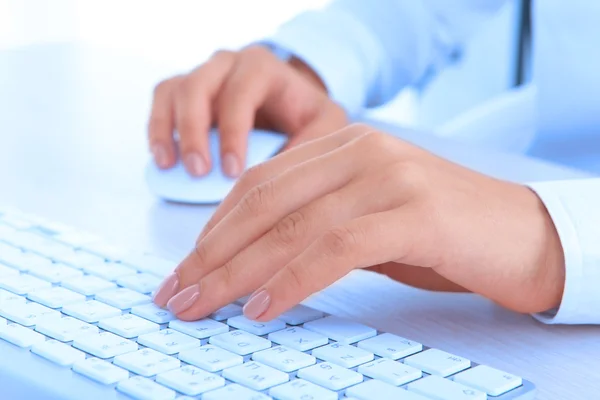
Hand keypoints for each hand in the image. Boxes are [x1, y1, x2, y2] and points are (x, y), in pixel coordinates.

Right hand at [147, 45, 346, 176]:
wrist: (289, 102)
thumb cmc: (306, 114)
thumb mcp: (324, 124)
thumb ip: (313, 142)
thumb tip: (282, 174)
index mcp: (262, 67)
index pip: (240, 93)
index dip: (233, 133)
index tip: (233, 171)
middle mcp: (228, 63)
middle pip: (198, 87)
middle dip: (195, 132)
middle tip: (199, 172)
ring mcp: (203, 73)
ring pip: (174, 91)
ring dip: (168, 130)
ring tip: (171, 167)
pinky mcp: (186, 88)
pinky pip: (162, 99)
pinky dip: (157, 128)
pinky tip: (163, 159)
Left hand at [153, 124, 564, 320]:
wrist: (521, 234)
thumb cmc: (439, 234)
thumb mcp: (367, 221)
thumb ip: (317, 227)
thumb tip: (253, 263)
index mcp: (344, 146)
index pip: (260, 184)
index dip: (215, 227)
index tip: (187, 267)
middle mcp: (361, 151)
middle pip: (264, 203)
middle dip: (213, 253)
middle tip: (177, 293)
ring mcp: (387, 177)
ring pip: (292, 225)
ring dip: (237, 272)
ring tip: (201, 306)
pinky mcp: (414, 213)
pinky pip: (335, 248)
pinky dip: (292, 281)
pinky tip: (260, 308)